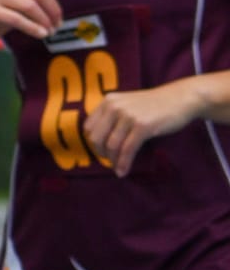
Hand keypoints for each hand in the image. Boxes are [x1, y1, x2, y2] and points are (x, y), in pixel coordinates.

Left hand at [84, 81, 200, 175]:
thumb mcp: (127, 104)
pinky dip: (123, 163)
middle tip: (110, 161)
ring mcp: (128, 116)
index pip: (89, 127)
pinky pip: (127, 150)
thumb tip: (100, 141)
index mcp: (108, 101)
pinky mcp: (143, 126)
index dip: (93, 142)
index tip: (102, 151)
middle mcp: (114, 107)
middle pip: (96, 138)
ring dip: (113, 161)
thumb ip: (113, 116)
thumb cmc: (154, 104)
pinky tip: (123, 171)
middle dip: (101, 153)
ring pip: (111, 146)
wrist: (181, 98)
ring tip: (118, 168)